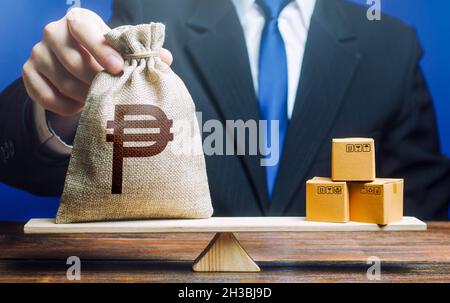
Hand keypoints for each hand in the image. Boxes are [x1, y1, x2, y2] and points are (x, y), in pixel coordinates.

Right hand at [22, 8, 172, 117]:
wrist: (74, 68)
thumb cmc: (103, 57)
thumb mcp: (120, 51)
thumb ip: (141, 54)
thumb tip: (165, 59)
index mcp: (78, 21)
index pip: (83, 27)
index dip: (100, 48)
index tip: (118, 68)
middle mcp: (53, 32)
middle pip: (73, 60)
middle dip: (97, 82)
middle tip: (113, 93)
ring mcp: (38, 53)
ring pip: (63, 82)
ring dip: (85, 96)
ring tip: (100, 100)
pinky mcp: (29, 74)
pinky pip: (47, 97)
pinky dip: (67, 107)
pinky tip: (81, 106)